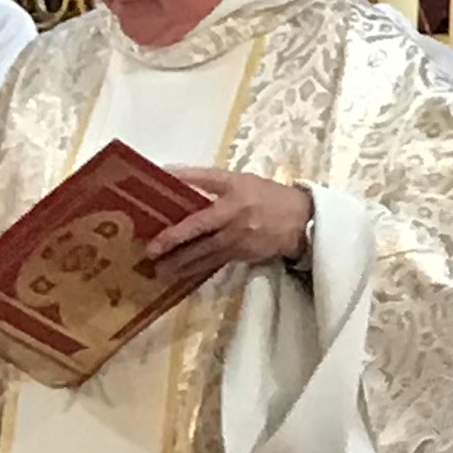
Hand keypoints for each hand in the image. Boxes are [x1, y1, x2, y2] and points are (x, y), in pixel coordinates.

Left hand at [147, 170, 314, 287]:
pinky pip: (214, 263)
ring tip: (160, 270)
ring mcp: (239, 237)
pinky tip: (182, 274)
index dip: (183, 178)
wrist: (302, 221)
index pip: (206, 180)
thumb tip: (172, 177)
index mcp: (236, 190)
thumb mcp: (243, 181)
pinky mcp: (243, 254)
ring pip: (204, 252)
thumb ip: (211, 181)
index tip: (160, 179)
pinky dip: (196, 269)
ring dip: (180, 262)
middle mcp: (236, 214)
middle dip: (172, 240)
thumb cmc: (268, 197)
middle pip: (198, 227)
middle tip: (150, 250)